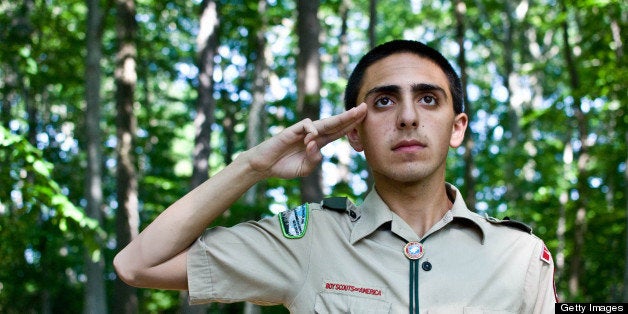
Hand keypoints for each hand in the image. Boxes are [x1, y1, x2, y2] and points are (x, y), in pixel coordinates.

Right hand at [244, 103, 366, 178]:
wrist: (265, 165)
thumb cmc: (285, 166)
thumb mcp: (305, 169)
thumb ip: (314, 160)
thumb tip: (315, 146)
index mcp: (318, 143)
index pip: (338, 132)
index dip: (351, 125)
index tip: (364, 118)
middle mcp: (313, 135)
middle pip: (336, 123)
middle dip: (351, 116)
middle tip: (365, 106)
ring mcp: (303, 131)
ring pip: (325, 122)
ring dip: (340, 118)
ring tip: (353, 113)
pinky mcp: (292, 130)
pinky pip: (306, 125)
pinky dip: (312, 131)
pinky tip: (311, 139)